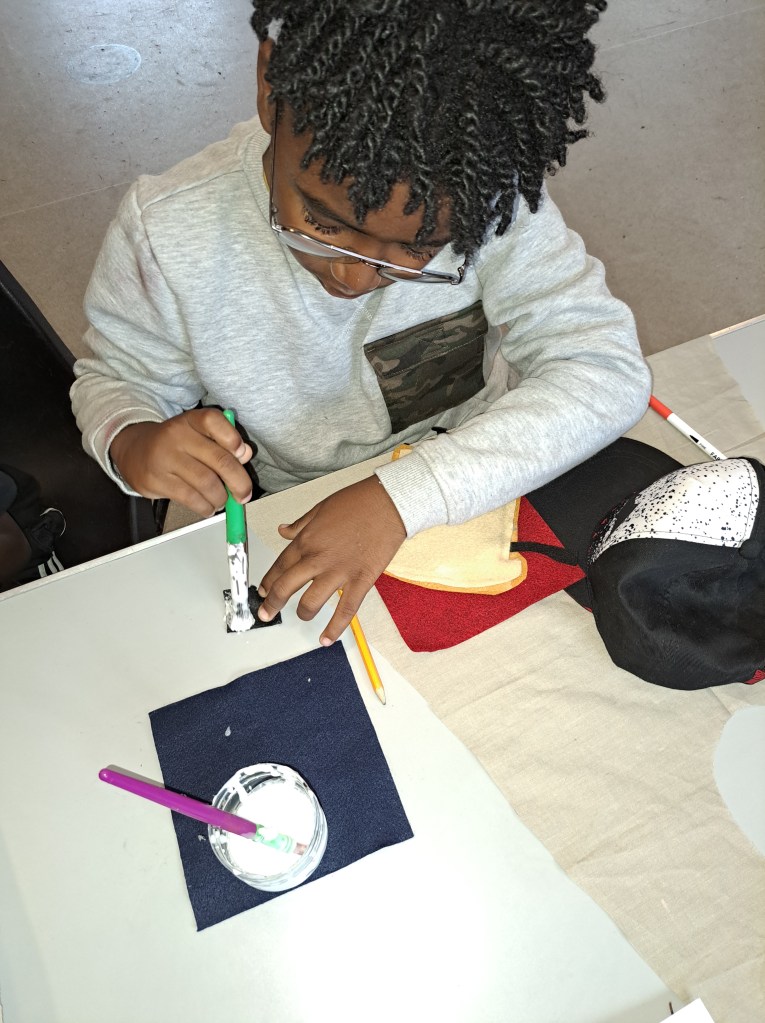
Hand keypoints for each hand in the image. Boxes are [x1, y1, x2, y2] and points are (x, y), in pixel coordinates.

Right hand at [110, 409, 253, 515]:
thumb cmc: (176, 445)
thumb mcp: (197, 435)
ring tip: (222, 500)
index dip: (232, 438)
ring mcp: (165, 458)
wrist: (133, 451)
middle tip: (244, 494)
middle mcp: (177, 436)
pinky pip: (190, 498)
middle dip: (239, 482)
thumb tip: (246, 454)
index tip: (242, 455)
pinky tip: (208, 507)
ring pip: (206, 483)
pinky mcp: (156, 480)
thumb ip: (223, 442)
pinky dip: (205, 507)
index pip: (213, 420)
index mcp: (190, 420)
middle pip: (219, 459)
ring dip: (221, 498)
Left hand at [257, 476, 406, 643]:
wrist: (389, 503)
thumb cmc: (357, 502)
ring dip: (303, 614)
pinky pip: (345, 610)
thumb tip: (282, 530)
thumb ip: (300, 524)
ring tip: (302, 617)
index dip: (268, 582)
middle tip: (265, 614)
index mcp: (307, 540)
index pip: (279, 566)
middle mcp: (318, 558)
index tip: (263, 591)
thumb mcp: (320, 508)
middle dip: (272, 604)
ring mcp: (339, 572)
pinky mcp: (361, 581)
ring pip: (311, 603)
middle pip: (286, 587)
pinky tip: (326, 639)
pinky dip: (334, 628)